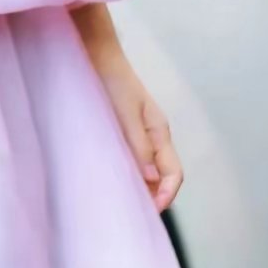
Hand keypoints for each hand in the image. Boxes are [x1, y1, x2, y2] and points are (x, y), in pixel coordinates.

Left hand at [83, 42, 183, 213]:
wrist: (92, 52)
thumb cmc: (109, 79)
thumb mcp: (124, 112)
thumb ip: (137, 144)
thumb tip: (151, 180)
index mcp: (159, 131)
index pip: (174, 173)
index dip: (166, 196)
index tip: (149, 213)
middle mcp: (152, 135)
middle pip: (162, 176)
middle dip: (153, 197)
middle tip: (131, 216)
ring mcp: (137, 133)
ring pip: (146, 170)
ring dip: (138, 187)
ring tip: (119, 203)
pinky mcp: (121, 131)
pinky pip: (130, 159)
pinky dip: (126, 174)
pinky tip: (109, 180)